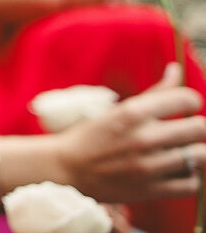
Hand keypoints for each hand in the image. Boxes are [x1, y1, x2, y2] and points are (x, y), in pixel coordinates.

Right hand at [56, 63, 205, 201]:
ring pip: (200, 156)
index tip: (185, 105)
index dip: (190, 100)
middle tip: (185, 129)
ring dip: (194, 151)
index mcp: (132, 113)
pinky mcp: (152, 190)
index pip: (185, 99)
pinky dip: (189, 176)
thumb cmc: (92, 135)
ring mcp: (149, 166)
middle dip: (195, 126)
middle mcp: (143, 138)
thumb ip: (154, 92)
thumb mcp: (118, 109)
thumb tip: (176, 70)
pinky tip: (177, 170)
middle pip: (198, 128)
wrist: (67, 169)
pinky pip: (192, 183)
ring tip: (182, 150)